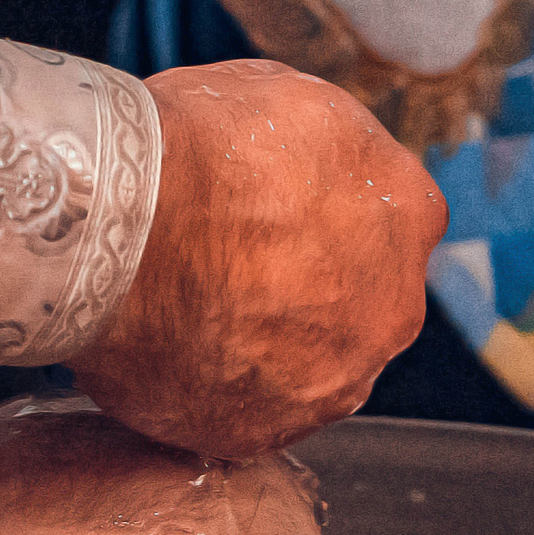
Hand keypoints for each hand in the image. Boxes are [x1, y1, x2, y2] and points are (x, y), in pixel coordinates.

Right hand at [70, 61, 443, 461]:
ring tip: (189, 317)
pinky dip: (207, 393)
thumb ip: (331, 153)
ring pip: (300, 369)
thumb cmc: (199, 150)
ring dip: (259, 350)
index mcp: (410, 217)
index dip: (318, 223)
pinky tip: (165, 355)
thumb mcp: (296, 102)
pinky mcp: (257, 432)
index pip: (381, 228)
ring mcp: (327, 383)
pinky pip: (237, 415)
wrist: (123, 224)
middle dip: (298, 295)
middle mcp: (390, 311)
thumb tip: (320, 170)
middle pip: (349, 308)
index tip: (268, 223)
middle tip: (225, 272)